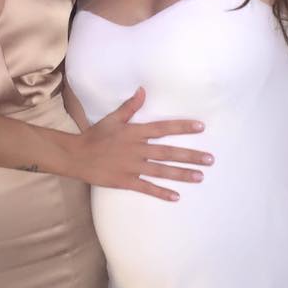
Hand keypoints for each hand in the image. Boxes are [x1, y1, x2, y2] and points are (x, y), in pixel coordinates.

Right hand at [74, 87, 212, 200]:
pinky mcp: (126, 181)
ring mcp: (132, 166)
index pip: (163, 128)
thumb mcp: (112, 119)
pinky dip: (161, 192)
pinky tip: (176, 196)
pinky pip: (146, 188)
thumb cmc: (95, 136)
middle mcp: (137, 149)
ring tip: (200, 176)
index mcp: (135, 133)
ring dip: (182, 174)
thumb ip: (130, 107)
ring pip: (162, 171)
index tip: (201, 127)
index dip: (182, 127)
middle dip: (190, 155)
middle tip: (210, 159)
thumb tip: (143, 90)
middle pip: (168, 152)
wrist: (77, 156)